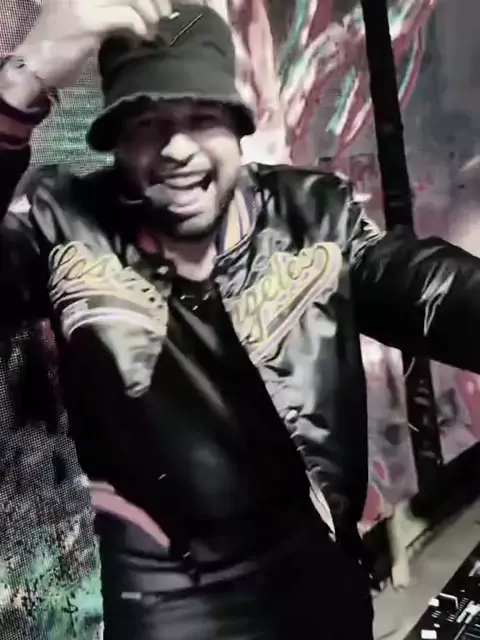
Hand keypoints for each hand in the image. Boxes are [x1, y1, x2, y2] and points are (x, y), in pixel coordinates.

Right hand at [15, 0, 173, 88]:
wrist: (36, 62)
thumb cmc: (64, 43)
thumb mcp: (91, 16)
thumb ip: (114, 8)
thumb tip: (150, 8)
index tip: (162, 4)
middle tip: (164, 15)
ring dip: (149, 14)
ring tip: (153, 30)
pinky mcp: (86, 19)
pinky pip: (126, 16)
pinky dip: (140, 27)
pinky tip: (142, 37)